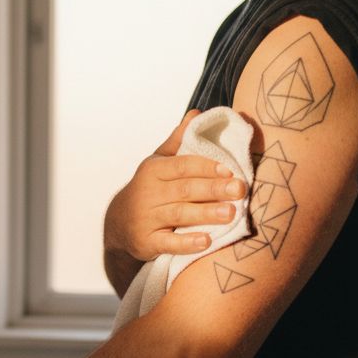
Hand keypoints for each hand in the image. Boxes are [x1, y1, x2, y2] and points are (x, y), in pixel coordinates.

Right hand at [104, 109, 248, 261]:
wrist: (118, 224)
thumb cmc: (148, 189)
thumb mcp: (158, 163)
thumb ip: (178, 141)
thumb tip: (197, 114)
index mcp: (154, 170)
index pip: (182, 165)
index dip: (206, 167)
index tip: (230, 170)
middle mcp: (148, 193)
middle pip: (184, 189)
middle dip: (212, 189)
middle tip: (239, 190)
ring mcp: (146, 219)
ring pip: (179, 214)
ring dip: (205, 213)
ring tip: (231, 214)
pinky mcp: (146, 242)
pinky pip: (168, 243)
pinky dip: (187, 243)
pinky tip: (206, 242)